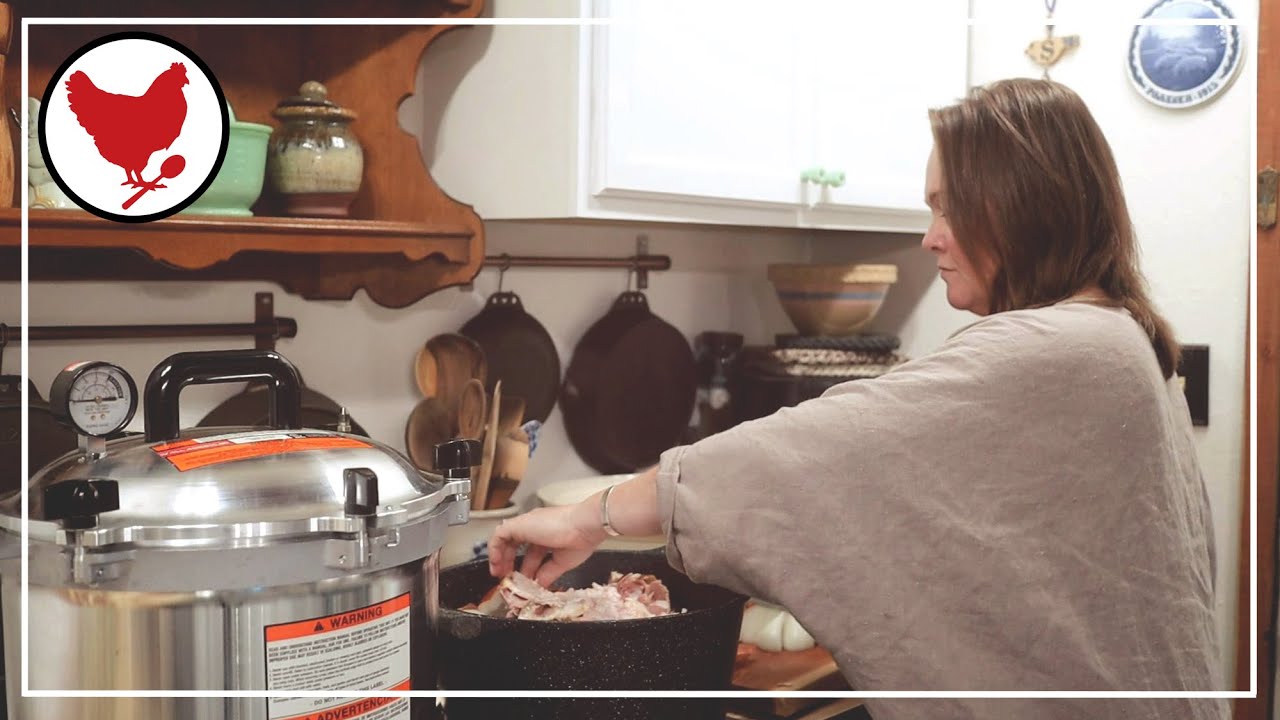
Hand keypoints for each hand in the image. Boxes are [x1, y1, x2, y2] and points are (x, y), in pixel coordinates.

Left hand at [487, 503, 606, 586]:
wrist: (585, 525)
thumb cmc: (581, 540)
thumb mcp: (561, 562)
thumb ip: (547, 573)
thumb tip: (539, 586)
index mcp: (548, 533)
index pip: (531, 550)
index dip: (525, 566)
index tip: (523, 580)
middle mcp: (536, 527)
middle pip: (516, 544)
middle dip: (510, 563)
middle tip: (507, 579)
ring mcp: (527, 524)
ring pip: (505, 539)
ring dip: (500, 557)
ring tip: (499, 575)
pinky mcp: (519, 524)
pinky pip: (499, 535)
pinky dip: (495, 550)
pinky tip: (496, 564)